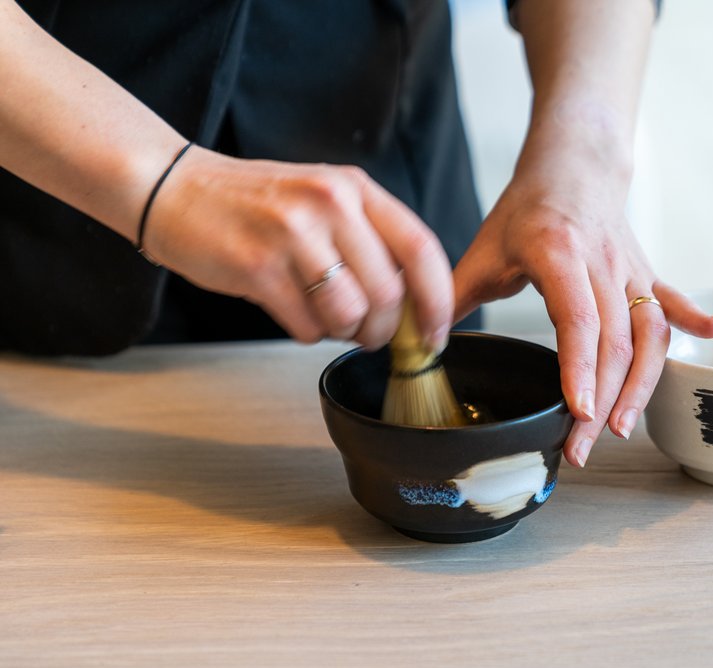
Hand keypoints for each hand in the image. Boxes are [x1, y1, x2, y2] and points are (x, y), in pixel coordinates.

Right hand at [141, 147, 453, 348]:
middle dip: (384, 330)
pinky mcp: (259, 267)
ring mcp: (293, 234)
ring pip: (350, 315)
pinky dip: (306, 332)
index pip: (422, 250)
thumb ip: (371, 241)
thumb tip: (413, 307)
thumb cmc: (257, 204)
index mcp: (356, 188)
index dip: (438, 301)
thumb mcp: (325, 200)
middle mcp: (330, 204)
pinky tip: (288, 308)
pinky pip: (307, 327)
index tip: (437, 334)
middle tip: (368, 334)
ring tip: (323, 316)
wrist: (174, 188)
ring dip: (343, 333)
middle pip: (389, 294)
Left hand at [454, 154, 712, 467]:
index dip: (579, 368)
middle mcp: (603, 262)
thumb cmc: (527, 209)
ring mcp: (630, 269)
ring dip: (642, 384)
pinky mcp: (646, 273)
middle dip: (602, 400)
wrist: (573, 163)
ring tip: (623, 427)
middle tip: (581, 448)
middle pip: (614, 340)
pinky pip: (672, 302)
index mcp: (559, 252)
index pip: (577, 318)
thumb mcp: (484, 249)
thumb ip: (451, 297)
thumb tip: (419, 343)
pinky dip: (695, 319)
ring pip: (648, 333)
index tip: (578, 412)